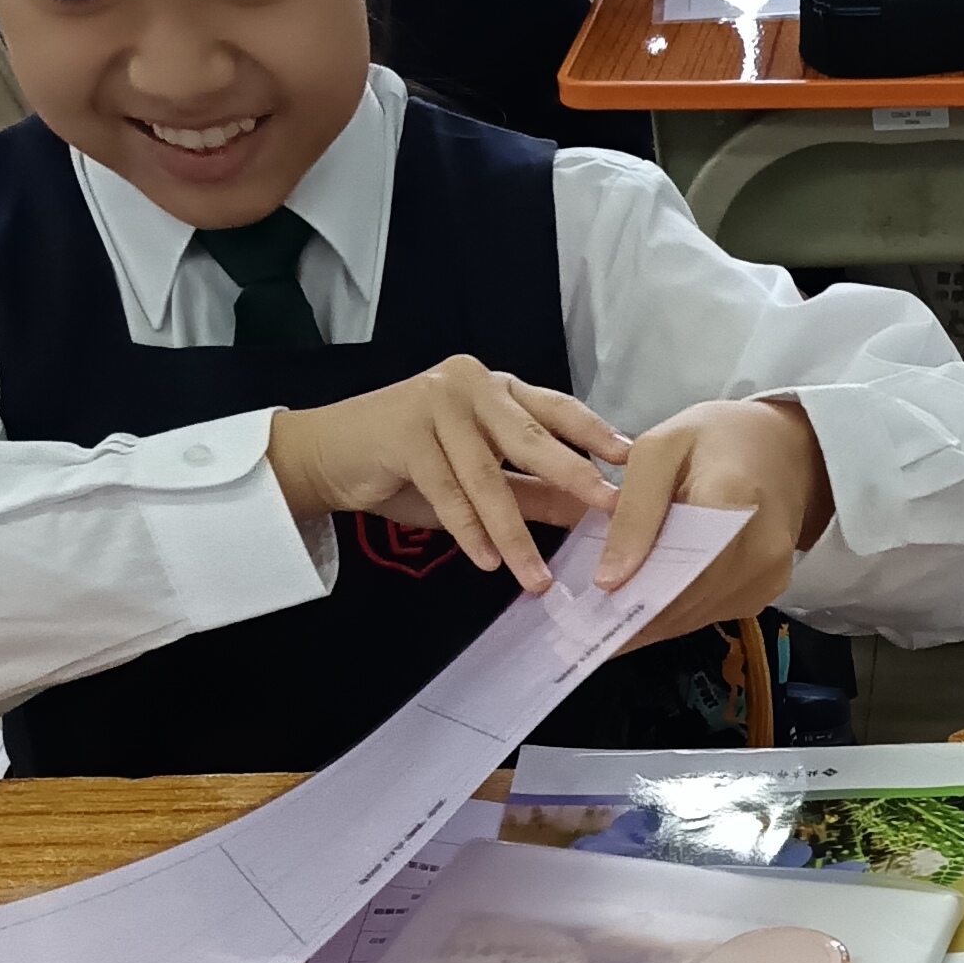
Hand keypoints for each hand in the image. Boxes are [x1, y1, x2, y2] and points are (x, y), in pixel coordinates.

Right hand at [266, 358, 627, 591]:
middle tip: (608, 510)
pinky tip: (487, 561)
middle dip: (574, 478)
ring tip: (536, 577)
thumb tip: (589, 512)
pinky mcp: (404, 432)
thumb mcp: (481, 476)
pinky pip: (448, 491)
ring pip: (488, 477)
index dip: (595, 434)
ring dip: (514, 533)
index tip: (631, 461)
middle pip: (532, 438)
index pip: (557, 409)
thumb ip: (533, 488)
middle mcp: (472, 385)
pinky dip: (469, 532)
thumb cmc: (410, 462)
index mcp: (497, 389)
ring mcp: (436, 403)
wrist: (332, 454)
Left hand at [589, 396, 831, 648]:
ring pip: (694, 617)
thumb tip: (608, 581)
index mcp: (732, 500)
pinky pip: (711, 614)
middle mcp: (760, 549)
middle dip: (632, 613)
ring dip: (651, 619)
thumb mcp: (660, 448)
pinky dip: (676, 612)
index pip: (675, 567)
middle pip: (684, 601)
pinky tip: (649, 598)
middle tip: (585, 618)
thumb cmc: (717, 438)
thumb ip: (634, 510)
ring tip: (609, 612)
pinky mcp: (767, 592)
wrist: (786, 448)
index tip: (586, 610)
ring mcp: (768, 576)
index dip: (630, 594)